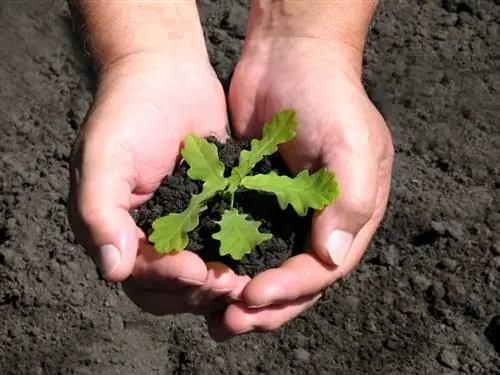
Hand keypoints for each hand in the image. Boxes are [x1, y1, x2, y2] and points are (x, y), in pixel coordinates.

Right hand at [68, 53, 248, 315]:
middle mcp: (147, 235)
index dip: (166, 280)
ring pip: (199, 275)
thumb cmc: (128, 111)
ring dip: (219, 283)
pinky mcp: (212, 209)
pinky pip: (221, 244)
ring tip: (246, 279)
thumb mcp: (103, 157)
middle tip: (229, 283)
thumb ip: (98, 211)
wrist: (166, 73)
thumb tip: (112, 270)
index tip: (196, 270)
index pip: (138, 276)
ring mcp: (182, 224)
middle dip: (196, 290)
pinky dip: (236, 257)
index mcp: (116, 230)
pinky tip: (257, 258)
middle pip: (170, 288)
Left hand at [207, 37, 393, 338]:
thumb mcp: (352, 143)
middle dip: (264, 306)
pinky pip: (241, 239)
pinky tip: (204, 276)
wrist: (289, 55)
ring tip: (214, 316)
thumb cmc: (328, 95)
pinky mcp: (253, 198)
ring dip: (242, 294)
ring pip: (266, 266)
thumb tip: (330, 258)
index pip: (323, 268)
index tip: (254, 297)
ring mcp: (284, 210)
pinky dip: (226, 261)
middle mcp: (318, 220)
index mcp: (349, 214)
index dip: (291, 289)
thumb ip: (350, 200)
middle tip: (230, 322)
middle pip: (294, 279)